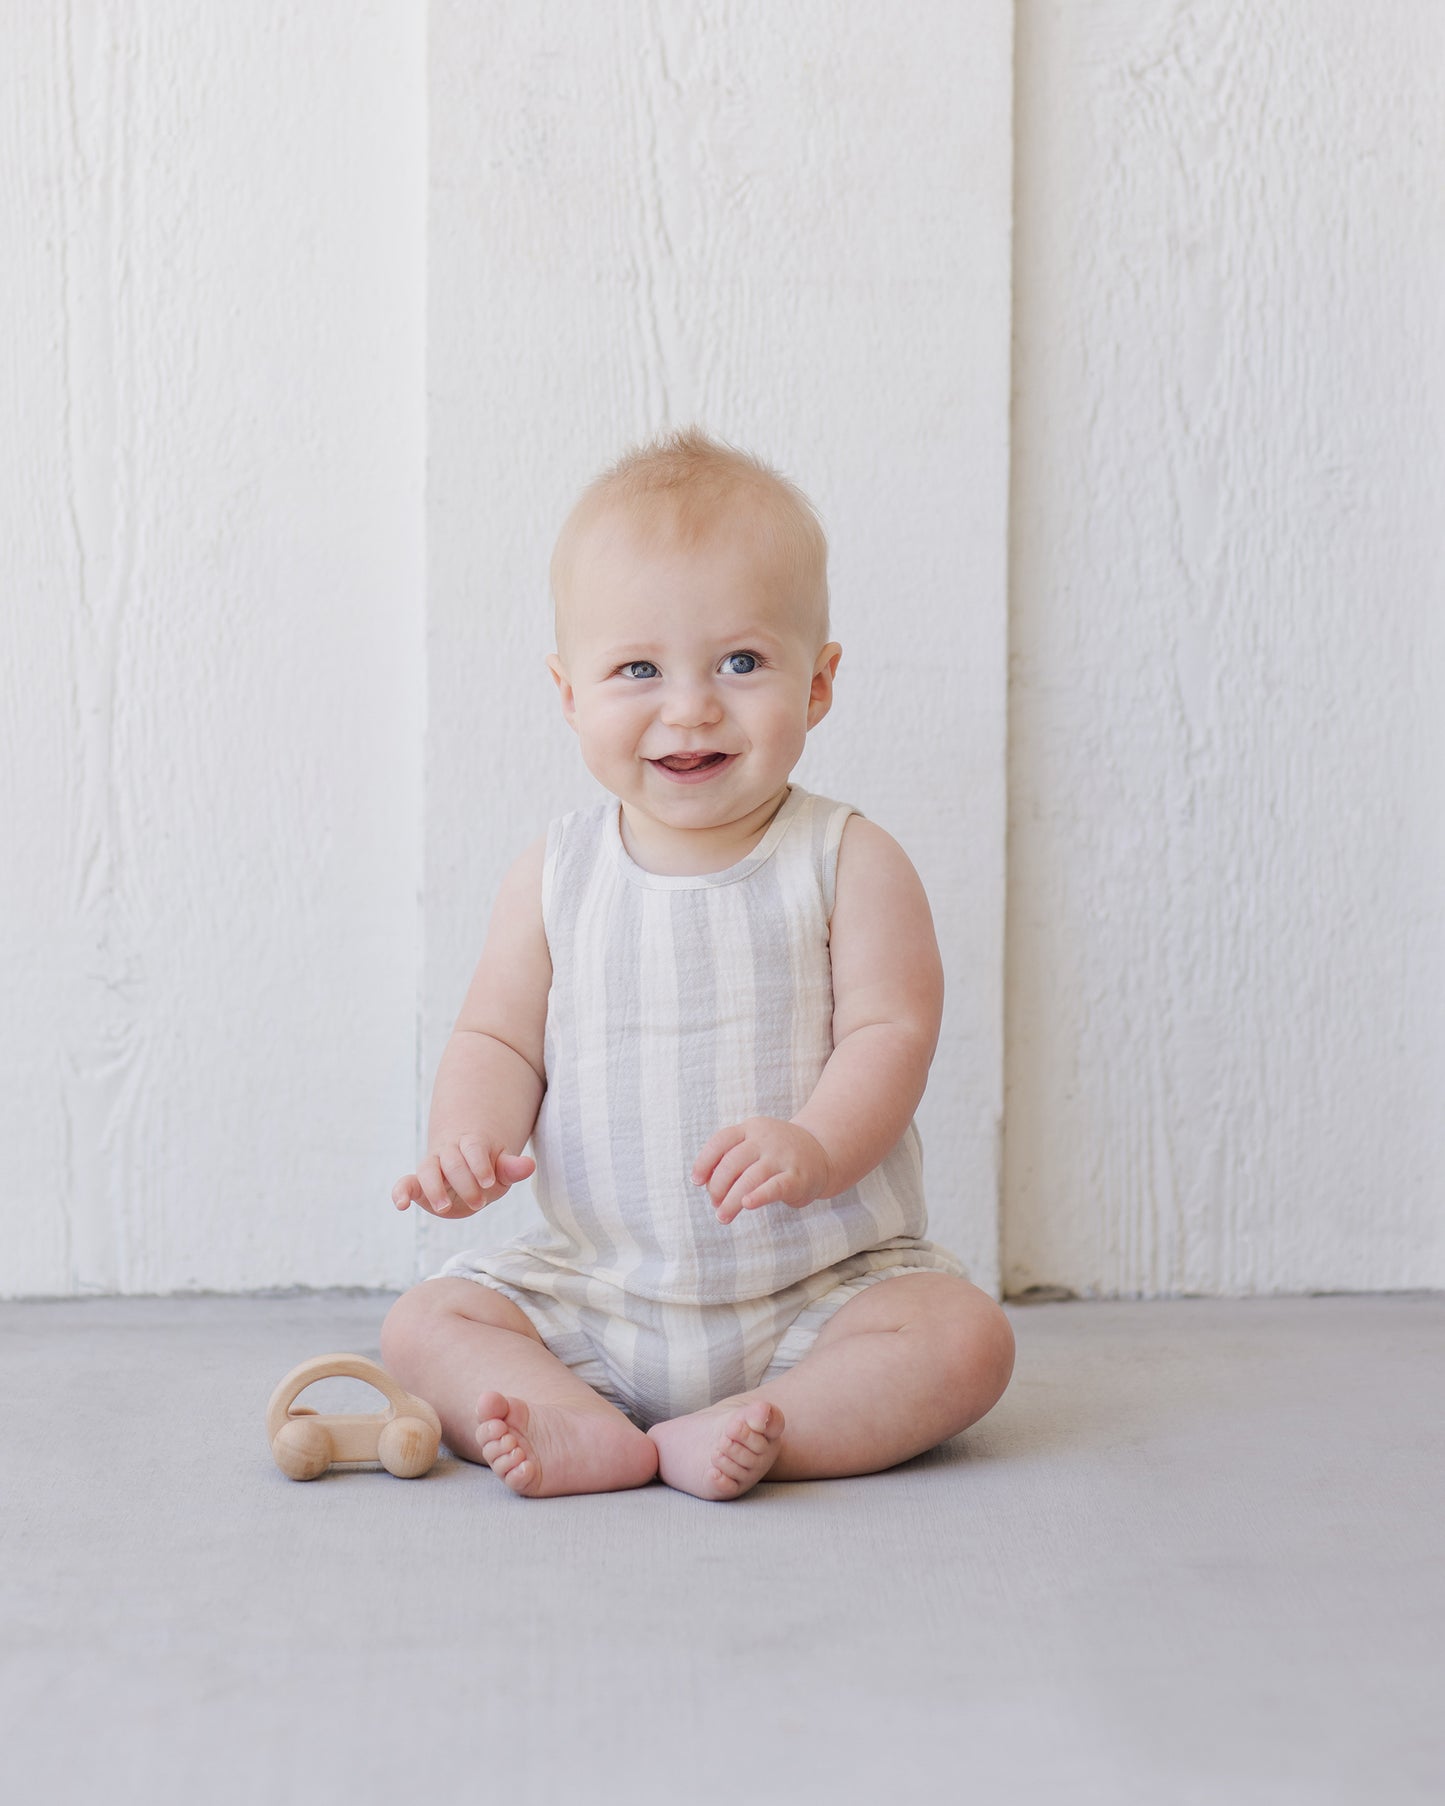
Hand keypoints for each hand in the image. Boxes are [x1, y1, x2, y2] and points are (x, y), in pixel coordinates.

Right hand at [391, 1137, 535, 1218]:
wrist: (466, 1175)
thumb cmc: (487, 1172)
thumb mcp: (501, 1171)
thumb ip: (511, 1168)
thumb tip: (529, 1165)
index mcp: (471, 1145)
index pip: (473, 1148)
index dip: (479, 1164)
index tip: (489, 1182)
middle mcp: (448, 1153)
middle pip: (452, 1162)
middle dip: (465, 1183)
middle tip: (479, 1203)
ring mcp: (432, 1167)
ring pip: (427, 1170)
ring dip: (434, 1188)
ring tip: (445, 1207)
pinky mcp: (419, 1185)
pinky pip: (406, 1184)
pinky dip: (400, 1192)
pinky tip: (401, 1205)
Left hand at [691, 1117, 833, 1226]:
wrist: (822, 1153)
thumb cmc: (777, 1155)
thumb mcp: (755, 1145)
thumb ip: (732, 1159)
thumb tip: (705, 1184)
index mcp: (751, 1128)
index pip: (720, 1141)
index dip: (704, 1162)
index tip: (696, 1182)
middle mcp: (765, 1138)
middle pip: (732, 1163)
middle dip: (717, 1187)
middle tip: (716, 1205)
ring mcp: (782, 1156)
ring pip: (749, 1178)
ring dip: (731, 1200)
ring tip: (723, 1216)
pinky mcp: (797, 1176)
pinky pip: (775, 1186)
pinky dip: (759, 1195)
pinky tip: (747, 1204)